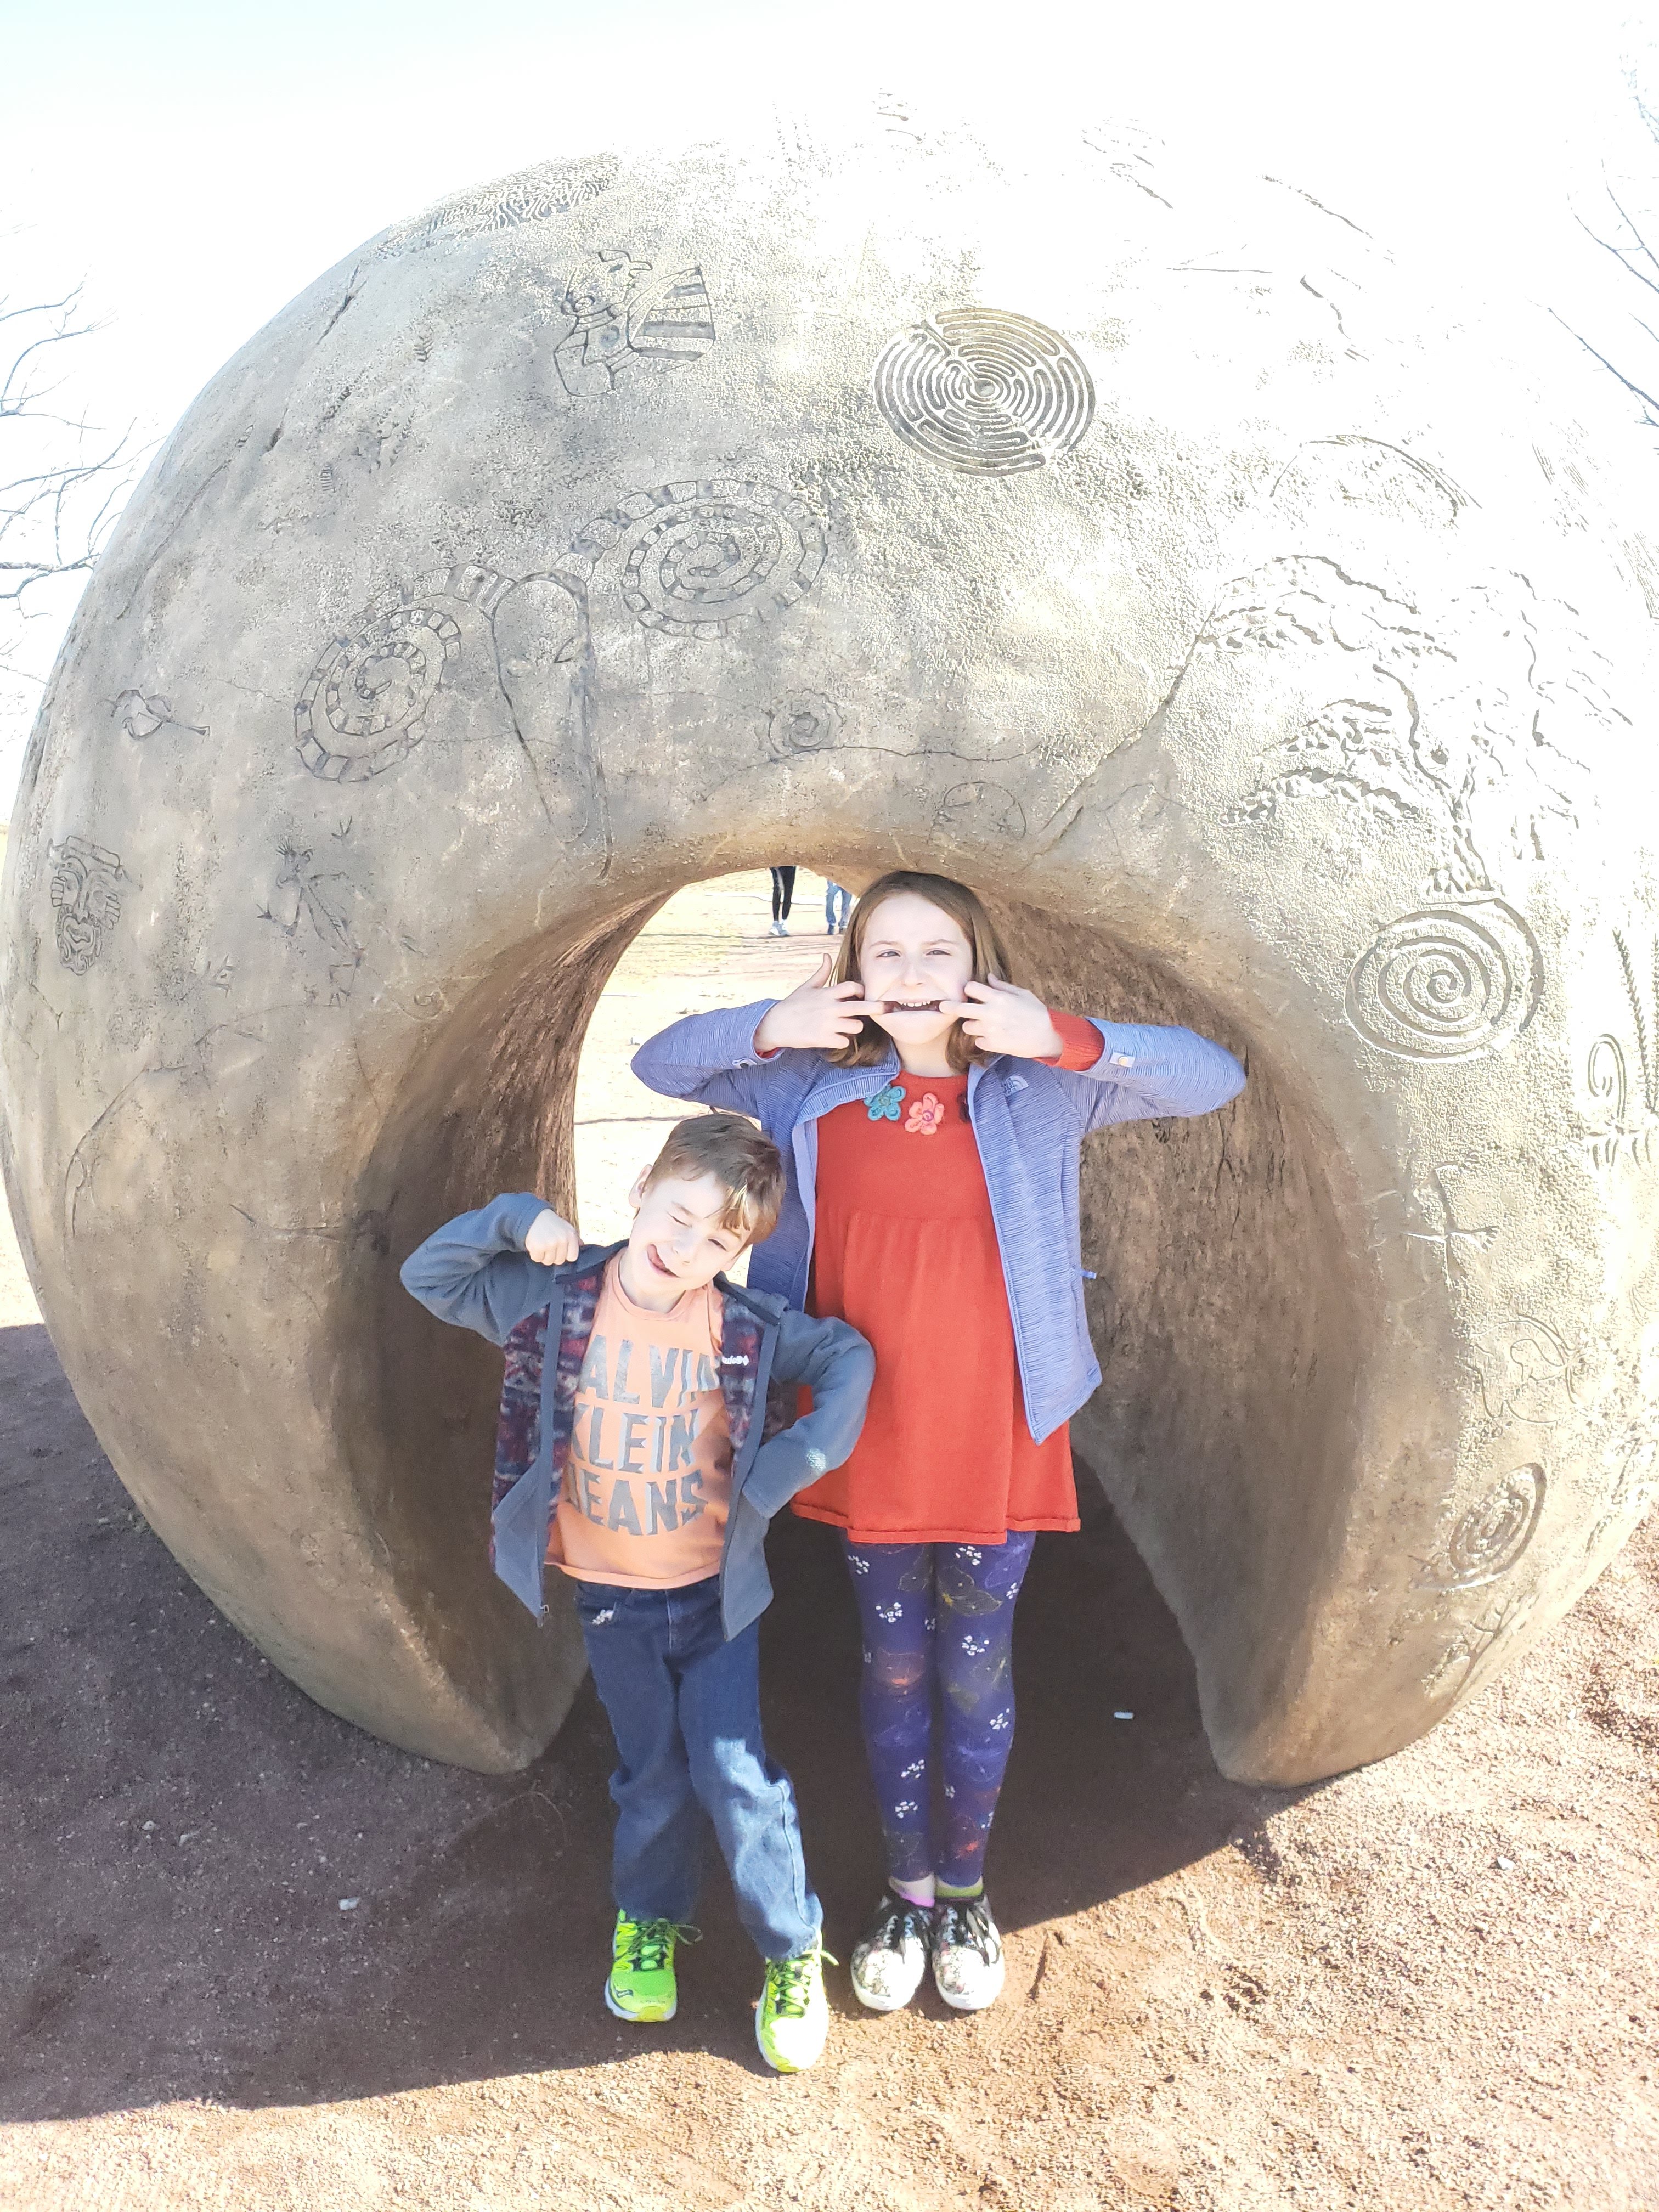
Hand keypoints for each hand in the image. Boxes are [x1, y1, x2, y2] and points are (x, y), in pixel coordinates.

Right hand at [524, 1206, 580, 1265]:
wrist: (535, 1216)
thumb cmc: (552, 1224)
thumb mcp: (567, 1228)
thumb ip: (575, 1238)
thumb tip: (582, 1246)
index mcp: (571, 1235)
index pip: (572, 1257)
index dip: (565, 1255)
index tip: (560, 1249)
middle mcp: (562, 1239)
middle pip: (559, 1261)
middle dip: (553, 1255)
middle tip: (548, 1245)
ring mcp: (550, 1243)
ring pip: (548, 1261)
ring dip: (544, 1255)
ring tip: (542, 1244)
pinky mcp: (538, 1246)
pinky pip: (537, 1259)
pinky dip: (535, 1254)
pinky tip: (536, 1245)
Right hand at [752, 953, 875, 1053]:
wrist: (776, 1024)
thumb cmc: (793, 1004)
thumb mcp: (807, 986)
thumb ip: (822, 972)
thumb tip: (826, 955)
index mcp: (827, 994)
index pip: (852, 987)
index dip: (860, 989)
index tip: (860, 993)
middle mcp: (830, 1008)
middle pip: (861, 1007)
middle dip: (876, 1007)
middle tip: (886, 1008)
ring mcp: (828, 1025)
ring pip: (856, 1026)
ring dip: (855, 1026)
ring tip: (847, 1026)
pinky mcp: (824, 1039)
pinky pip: (844, 1041)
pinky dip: (842, 1040)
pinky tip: (834, 1037)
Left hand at [939, 978, 1063, 1059]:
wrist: (1047, 1037)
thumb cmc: (1037, 1013)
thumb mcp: (1022, 994)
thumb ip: (1002, 986)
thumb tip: (988, 977)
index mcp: (998, 998)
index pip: (971, 988)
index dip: (969, 989)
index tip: (970, 991)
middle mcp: (990, 1013)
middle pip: (960, 1008)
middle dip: (948, 1006)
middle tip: (942, 1006)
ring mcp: (989, 1030)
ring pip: (967, 1027)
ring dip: (971, 1025)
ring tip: (982, 1024)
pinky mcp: (992, 1045)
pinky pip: (977, 1041)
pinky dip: (982, 1039)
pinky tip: (993, 1037)